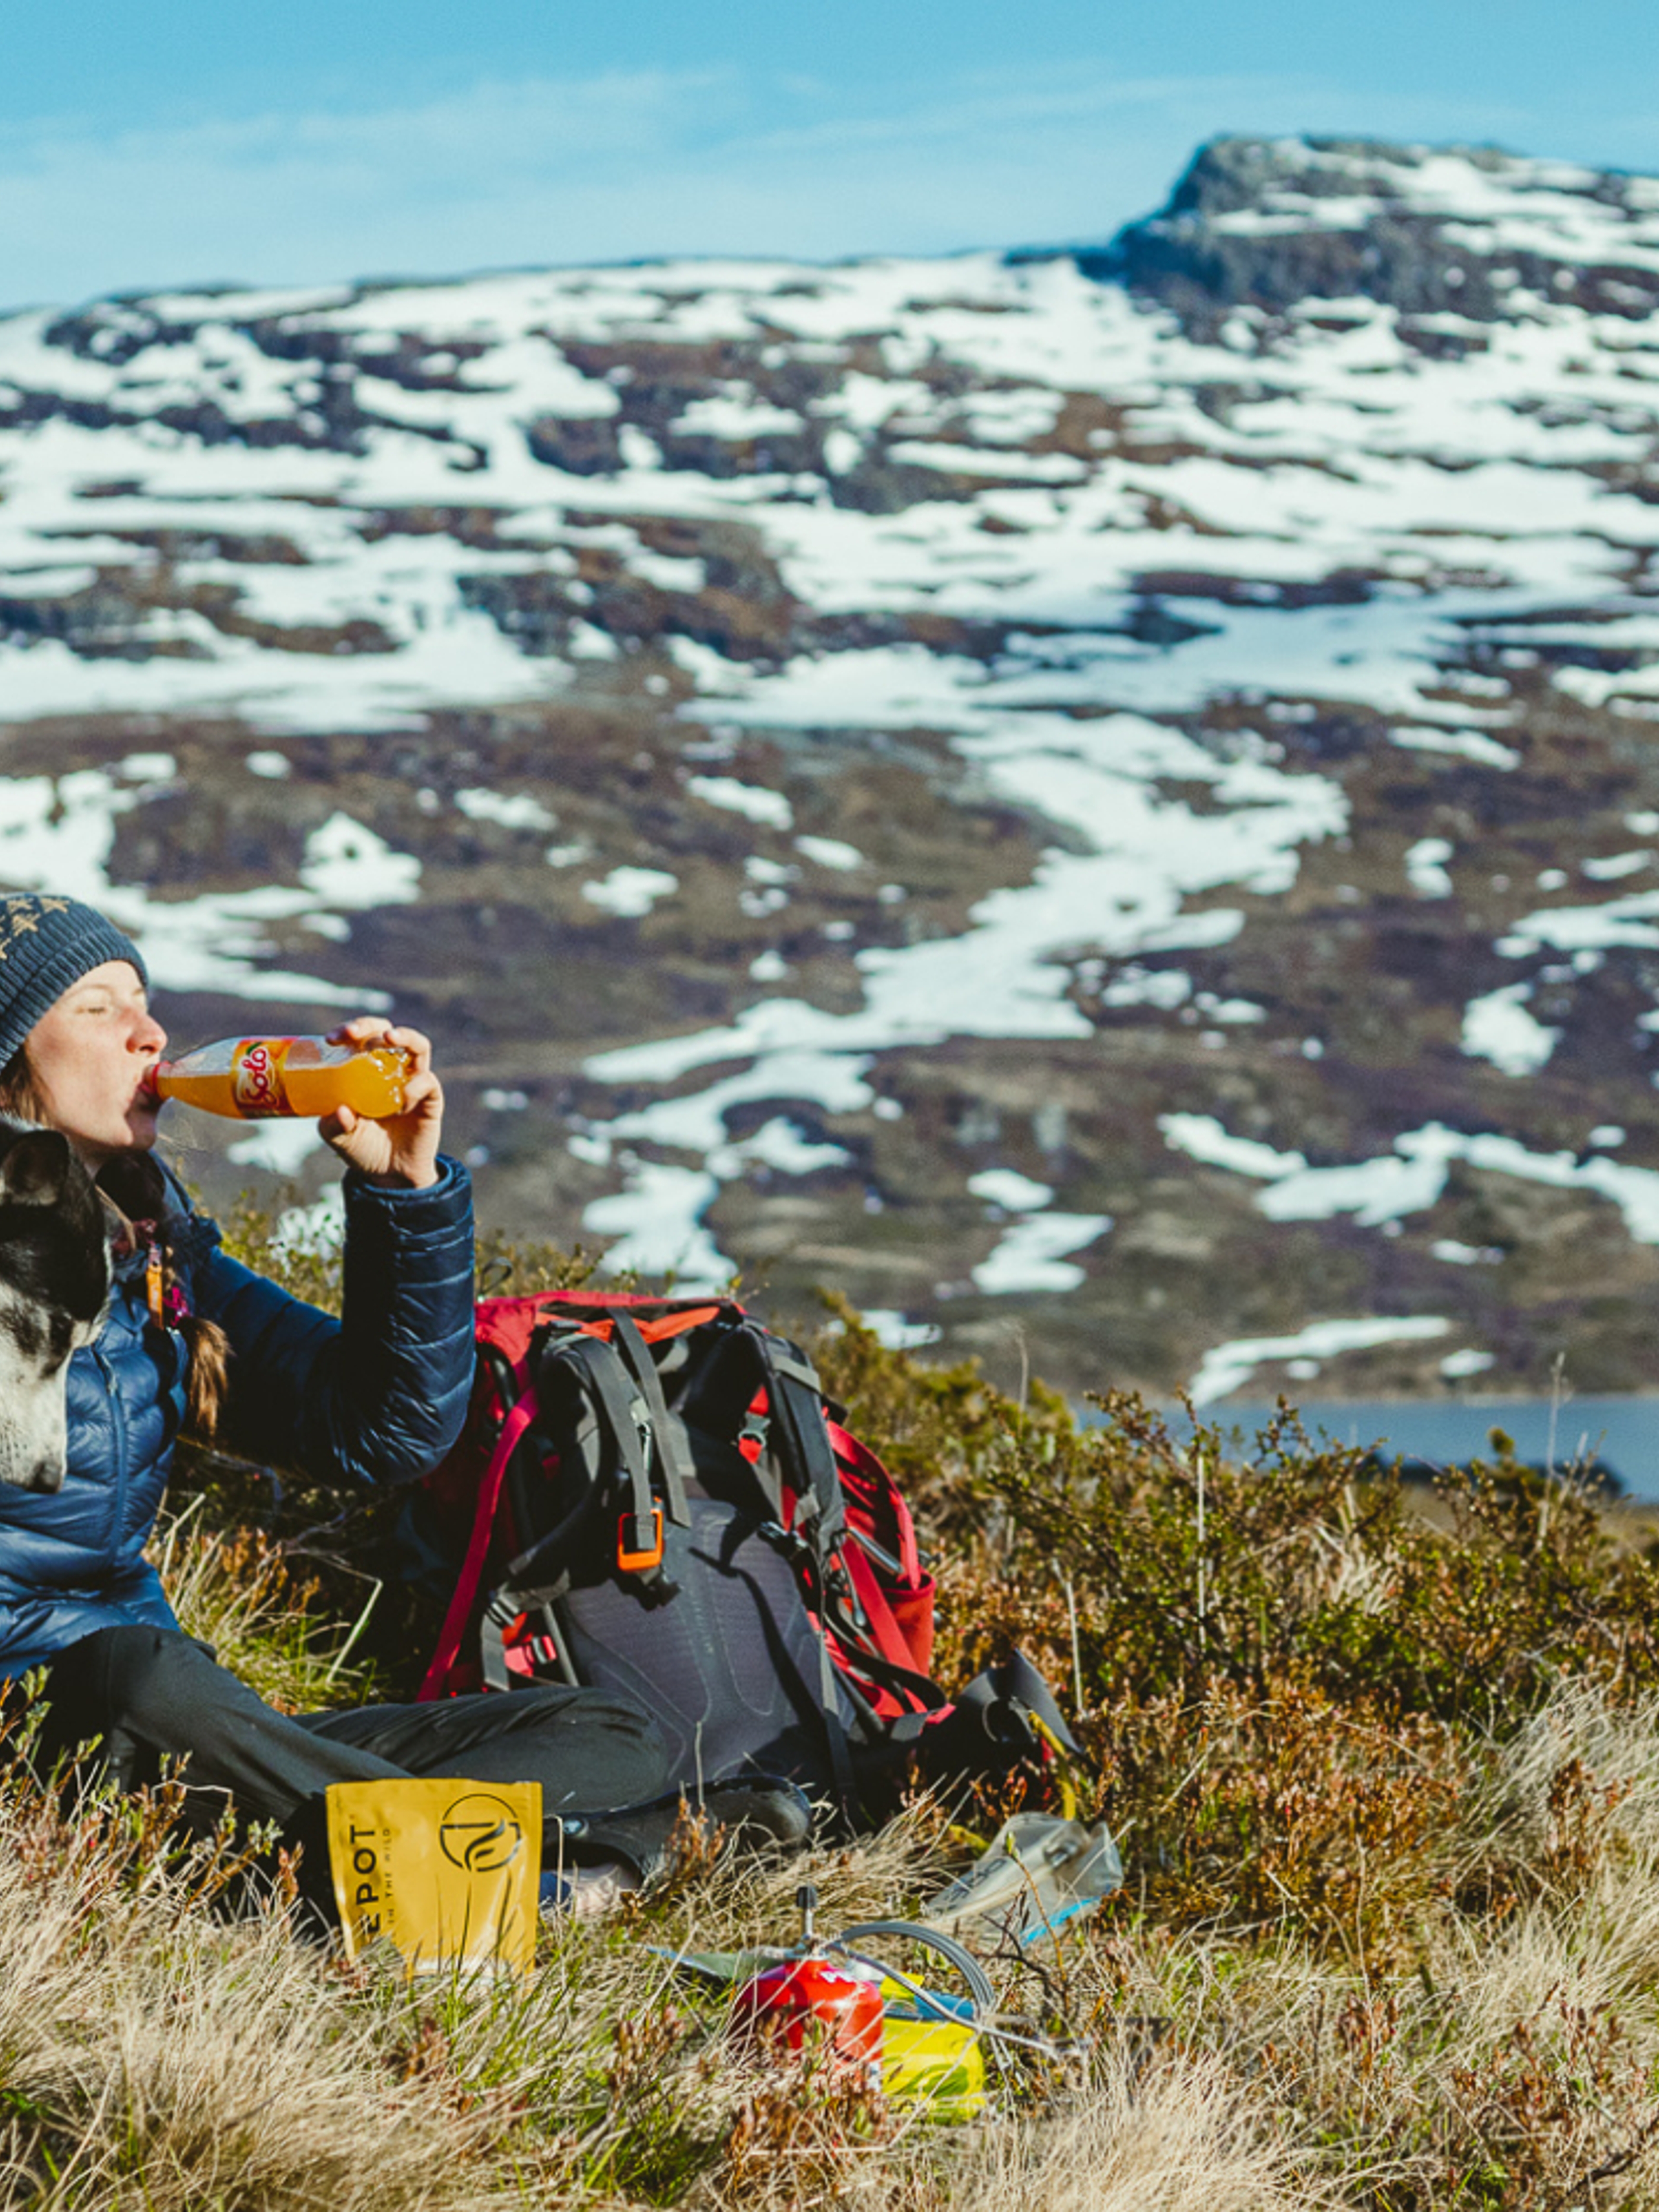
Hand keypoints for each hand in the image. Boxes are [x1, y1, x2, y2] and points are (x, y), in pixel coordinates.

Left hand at [319, 1018, 443, 1189]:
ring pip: (418, 1046)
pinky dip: (414, 1086)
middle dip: (371, 1025)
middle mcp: (391, 1070)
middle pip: (387, 1033)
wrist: (391, 1175)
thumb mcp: (339, 1139)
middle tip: (354, 1033)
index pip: (360, 1039)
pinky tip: (401, 1103)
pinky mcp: (431, 1099)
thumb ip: (333, 1126)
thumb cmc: (363, 1148)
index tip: (332, 1039)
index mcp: (366, 1071)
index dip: (348, 1031)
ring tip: (390, 1039)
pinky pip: (427, 1081)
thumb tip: (340, 1110)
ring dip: (406, 1037)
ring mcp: (413, 1081)